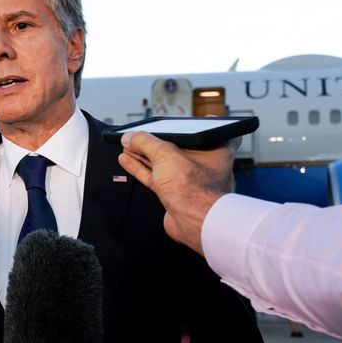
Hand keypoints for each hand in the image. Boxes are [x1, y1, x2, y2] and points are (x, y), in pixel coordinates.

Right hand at [117, 130, 236, 253]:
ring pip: (164, 163)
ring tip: (128, 145)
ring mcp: (188, 181)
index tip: (193, 120)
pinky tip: (127, 160)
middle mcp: (204, 165)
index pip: (213, 132)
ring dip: (145, 154)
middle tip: (142, 133)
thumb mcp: (166, 154)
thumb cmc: (194, 188)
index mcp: (215, 150)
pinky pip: (155, 178)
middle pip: (180, 147)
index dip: (203, 125)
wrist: (193, 222)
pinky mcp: (174, 195)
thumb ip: (146, 143)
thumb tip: (129, 137)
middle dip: (160, 140)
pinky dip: (141, 168)